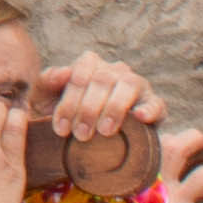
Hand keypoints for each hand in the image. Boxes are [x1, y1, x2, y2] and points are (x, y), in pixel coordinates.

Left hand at [41, 51, 154, 170]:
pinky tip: (140, 118)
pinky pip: (156, 103)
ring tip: (104, 131)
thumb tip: (63, 71)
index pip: (80, 74)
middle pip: (103, 80)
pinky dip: (150, 109)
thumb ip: (47, 82)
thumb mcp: (45, 100)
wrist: (84, 138)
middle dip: (89, 109)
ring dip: (115, 108)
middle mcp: (114, 70)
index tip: (61, 129)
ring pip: (129, 85)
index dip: (69, 102)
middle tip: (80, 135)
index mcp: (89, 64)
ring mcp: (136, 85)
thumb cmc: (64, 115)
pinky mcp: (153, 105)